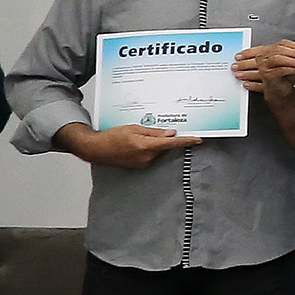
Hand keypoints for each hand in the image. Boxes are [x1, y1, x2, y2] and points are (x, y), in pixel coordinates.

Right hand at [61, 122, 200, 168]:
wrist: (96, 149)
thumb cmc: (111, 137)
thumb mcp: (134, 128)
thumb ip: (154, 132)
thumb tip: (170, 133)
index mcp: (147, 146)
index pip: (172, 143)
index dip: (187, 141)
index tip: (198, 140)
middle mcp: (147, 157)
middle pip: (165, 146)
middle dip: (164, 138)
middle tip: (151, 131)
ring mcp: (144, 163)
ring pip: (158, 151)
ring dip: (154, 144)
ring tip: (137, 137)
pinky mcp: (140, 165)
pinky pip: (151, 155)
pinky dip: (149, 149)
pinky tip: (136, 144)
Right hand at [237, 39, 294, 103]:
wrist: (279, 90)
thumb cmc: (285, 75)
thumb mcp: (291, 62)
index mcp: (269, 51)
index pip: (282, 43)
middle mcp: (263, 57)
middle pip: (279, 50)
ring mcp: (263, 66)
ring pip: (278, 59)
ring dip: (293, 61)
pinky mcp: (266, 75)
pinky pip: (280, 70)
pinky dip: (291, 69)